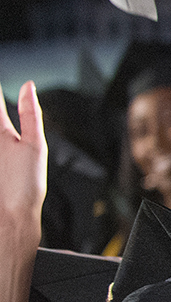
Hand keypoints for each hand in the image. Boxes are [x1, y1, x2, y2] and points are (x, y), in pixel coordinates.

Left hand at [0, 83, 46, 240]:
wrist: (10, 216)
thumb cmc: (25, 186)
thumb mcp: (36, 145)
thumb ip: (31, 113)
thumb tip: (28, 87)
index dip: (0, 92)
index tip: (4, 85)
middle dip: (1, 120)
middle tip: (9, 133)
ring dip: (1, 131)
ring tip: (9, 150)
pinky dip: (2, 149)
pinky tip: (6, 158)